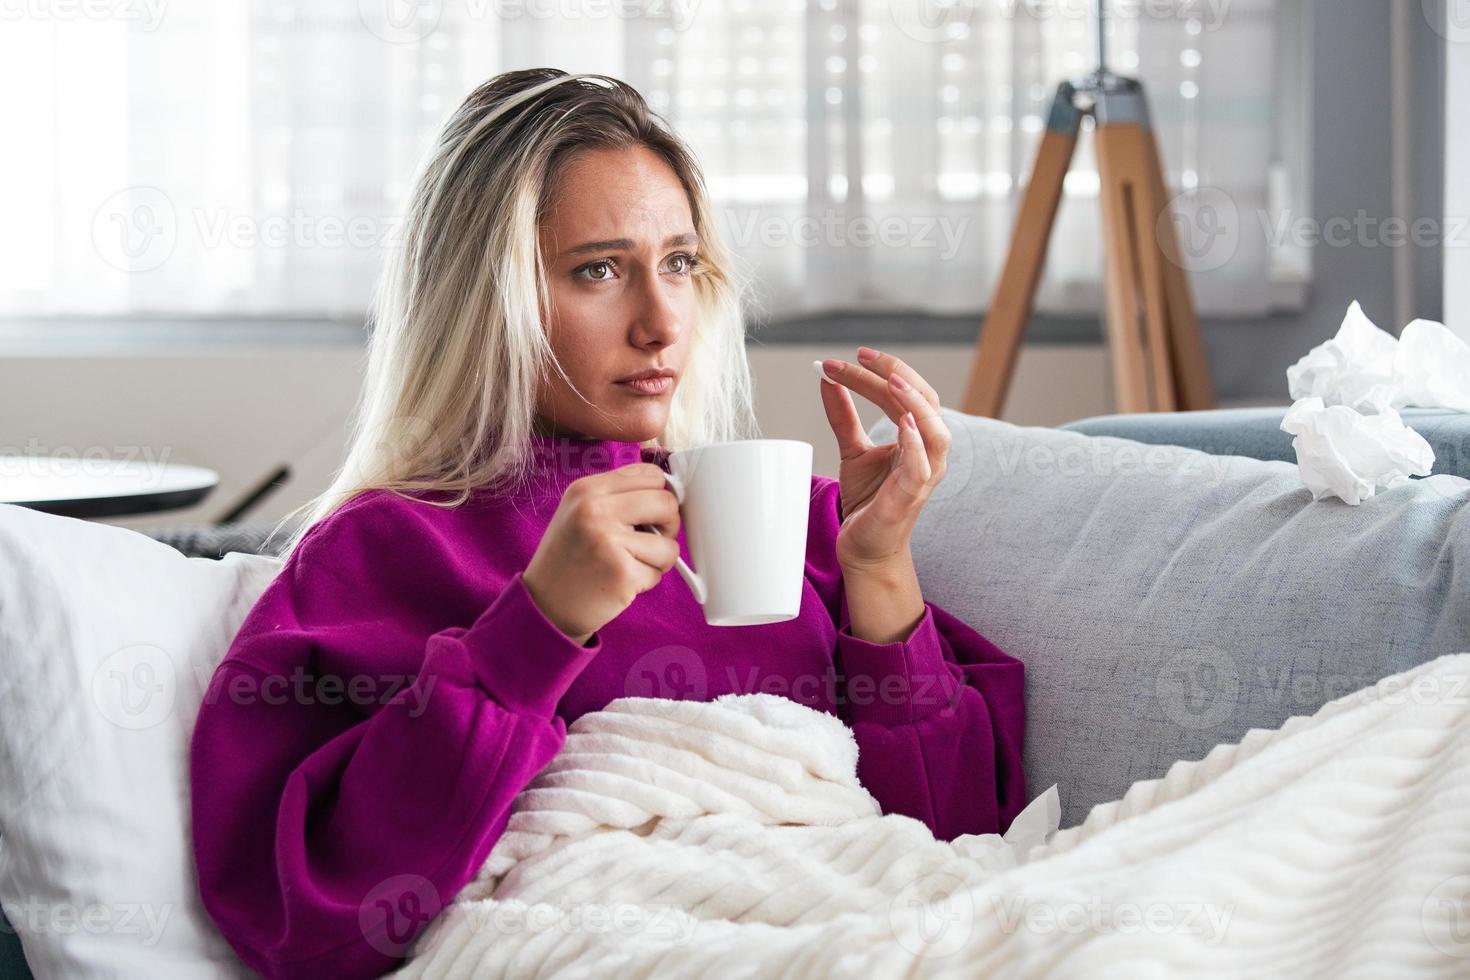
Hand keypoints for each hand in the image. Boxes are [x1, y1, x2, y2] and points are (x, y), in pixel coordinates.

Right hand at [522, 463, 681, 644]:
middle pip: (666, 502)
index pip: (649, 474)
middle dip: (668, 524)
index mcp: (587, 489)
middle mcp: (595, 510)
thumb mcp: (581, 513)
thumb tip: (670, 493)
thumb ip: (620, 497)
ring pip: (670, 542)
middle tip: (650, 540)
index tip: (654, 512)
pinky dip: (647, 580)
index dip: (660, 494)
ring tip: (630, 564)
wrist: (545, 605)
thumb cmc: (569, 559)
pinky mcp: (622, 573)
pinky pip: (659, 571)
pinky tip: (622, 582)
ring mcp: (608, 541)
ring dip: (658, 558)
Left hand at [814, 347, 950, 571]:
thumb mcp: (852, 450)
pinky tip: (903, 423)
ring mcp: (923, 476)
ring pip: (936, 433)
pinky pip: (922, 468)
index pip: (906, 393)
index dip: (880, 372)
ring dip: (916, 405)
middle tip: (864, 357)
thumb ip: (843, 416)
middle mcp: (928, 453)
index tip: (849, 356)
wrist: (864, 548)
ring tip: (891, 382)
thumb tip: (826, 378)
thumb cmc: (868, 500)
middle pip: (926, 403)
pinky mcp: (910, 498)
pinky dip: (915, 444)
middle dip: (898, 376)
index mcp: (917, 437)